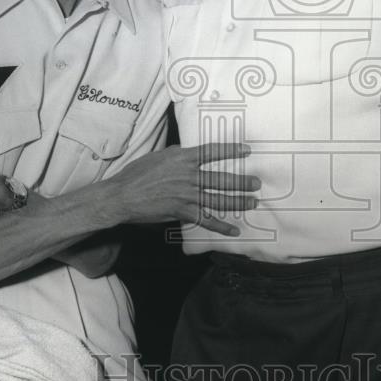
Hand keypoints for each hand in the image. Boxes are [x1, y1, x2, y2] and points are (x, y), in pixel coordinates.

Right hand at [109, 142, 259, 236]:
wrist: (123, 195)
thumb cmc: (137, 173)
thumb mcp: (158, 156)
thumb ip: (174, 153)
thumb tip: (184, 150)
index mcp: (183, 158)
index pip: (212, 152)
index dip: (231, 150)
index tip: (246, 150)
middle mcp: (188, 176)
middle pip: (221, 178)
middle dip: (241, 181)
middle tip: (256, 183)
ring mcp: (187, 195)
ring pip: (218, 199)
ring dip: (238, 201)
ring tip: (253, 202)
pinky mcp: (182, 211)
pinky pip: (206, 220)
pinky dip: (221, 226)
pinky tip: (233, 229)